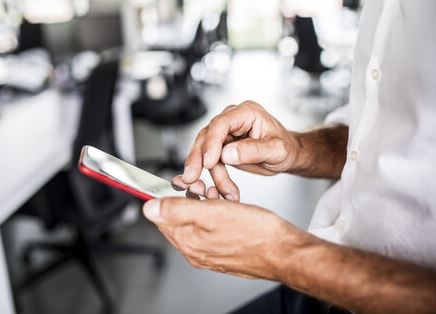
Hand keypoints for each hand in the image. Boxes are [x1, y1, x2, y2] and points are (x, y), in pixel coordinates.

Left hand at [142, 197, 308, 279]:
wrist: (285, 252)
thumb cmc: (256, 233)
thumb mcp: (212, 213)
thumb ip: (177, 210)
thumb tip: (150, 208)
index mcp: (188, 242)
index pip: (161, 217)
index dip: (167, 195)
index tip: (177, 182)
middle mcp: (196, 252)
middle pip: (178, 220)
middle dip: (187, 198)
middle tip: (202, 186)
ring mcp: (210, 254)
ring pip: (195, 223)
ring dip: (202, 204)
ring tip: (216, 194)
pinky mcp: (224, 253)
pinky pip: (210, 230)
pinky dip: (215, 215)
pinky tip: (226, 206)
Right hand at [180, 101, 301, 200]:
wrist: (287, 155)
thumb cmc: (286, 147)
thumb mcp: (276, 150)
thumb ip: (253, 150)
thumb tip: (227, 154)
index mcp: (247, 113)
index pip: (221, 123)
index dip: (212, 142)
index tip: (208, 162)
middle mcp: (233, 119)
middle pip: (207, 136)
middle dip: (198, 159)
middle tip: (192, 178)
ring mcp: (225, 133)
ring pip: (205, 151)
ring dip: (209, 174)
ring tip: (224, 192)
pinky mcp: (221, 147)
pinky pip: (211, 162)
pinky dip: (216, 178)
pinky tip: (224, 191)